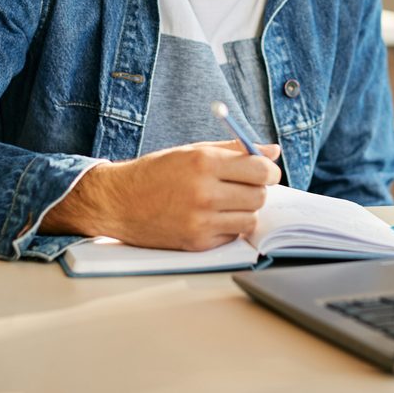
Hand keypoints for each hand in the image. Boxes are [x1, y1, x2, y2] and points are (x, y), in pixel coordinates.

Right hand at [41, 140, 281, 250]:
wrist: (119, 202)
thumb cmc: (157, 172)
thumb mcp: (193, 150)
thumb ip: (235, 150)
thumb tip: (273, 151)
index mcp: (203, 163)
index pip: (260, 170)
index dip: (269, 171)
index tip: (266, 171)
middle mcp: (204, 192)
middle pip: (259, 196)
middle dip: (257, 190)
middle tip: (244, 186)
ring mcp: (200, 220)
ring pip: (251, 218)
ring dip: (245, 210)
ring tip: (226, 201)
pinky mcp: (197, 242)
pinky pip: (232, 234)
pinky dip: (229, 226)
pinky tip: (211, 216)